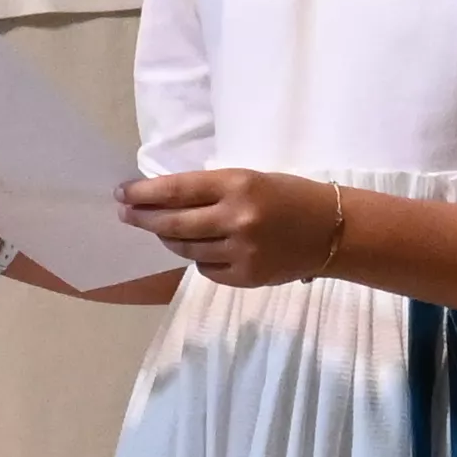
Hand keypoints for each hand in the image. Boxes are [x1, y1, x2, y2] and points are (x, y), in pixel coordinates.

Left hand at [115, 164, 348, 289]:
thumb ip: (212, 190)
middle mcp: (237, 218)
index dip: (143, 193)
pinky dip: (199, 258)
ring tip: (162, 230)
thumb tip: (163, 199)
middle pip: (173, 222)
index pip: (176, 190)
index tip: (122, 194)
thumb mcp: (252, 180)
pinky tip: (204, 248)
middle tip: (126, 214)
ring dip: (169, 238)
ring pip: (186, 248)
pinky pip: (206, 268)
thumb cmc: (290, 196)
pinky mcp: (246, 276)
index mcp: (238, 185)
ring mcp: (241, 251)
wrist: (333, 230)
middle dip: (143, 218)